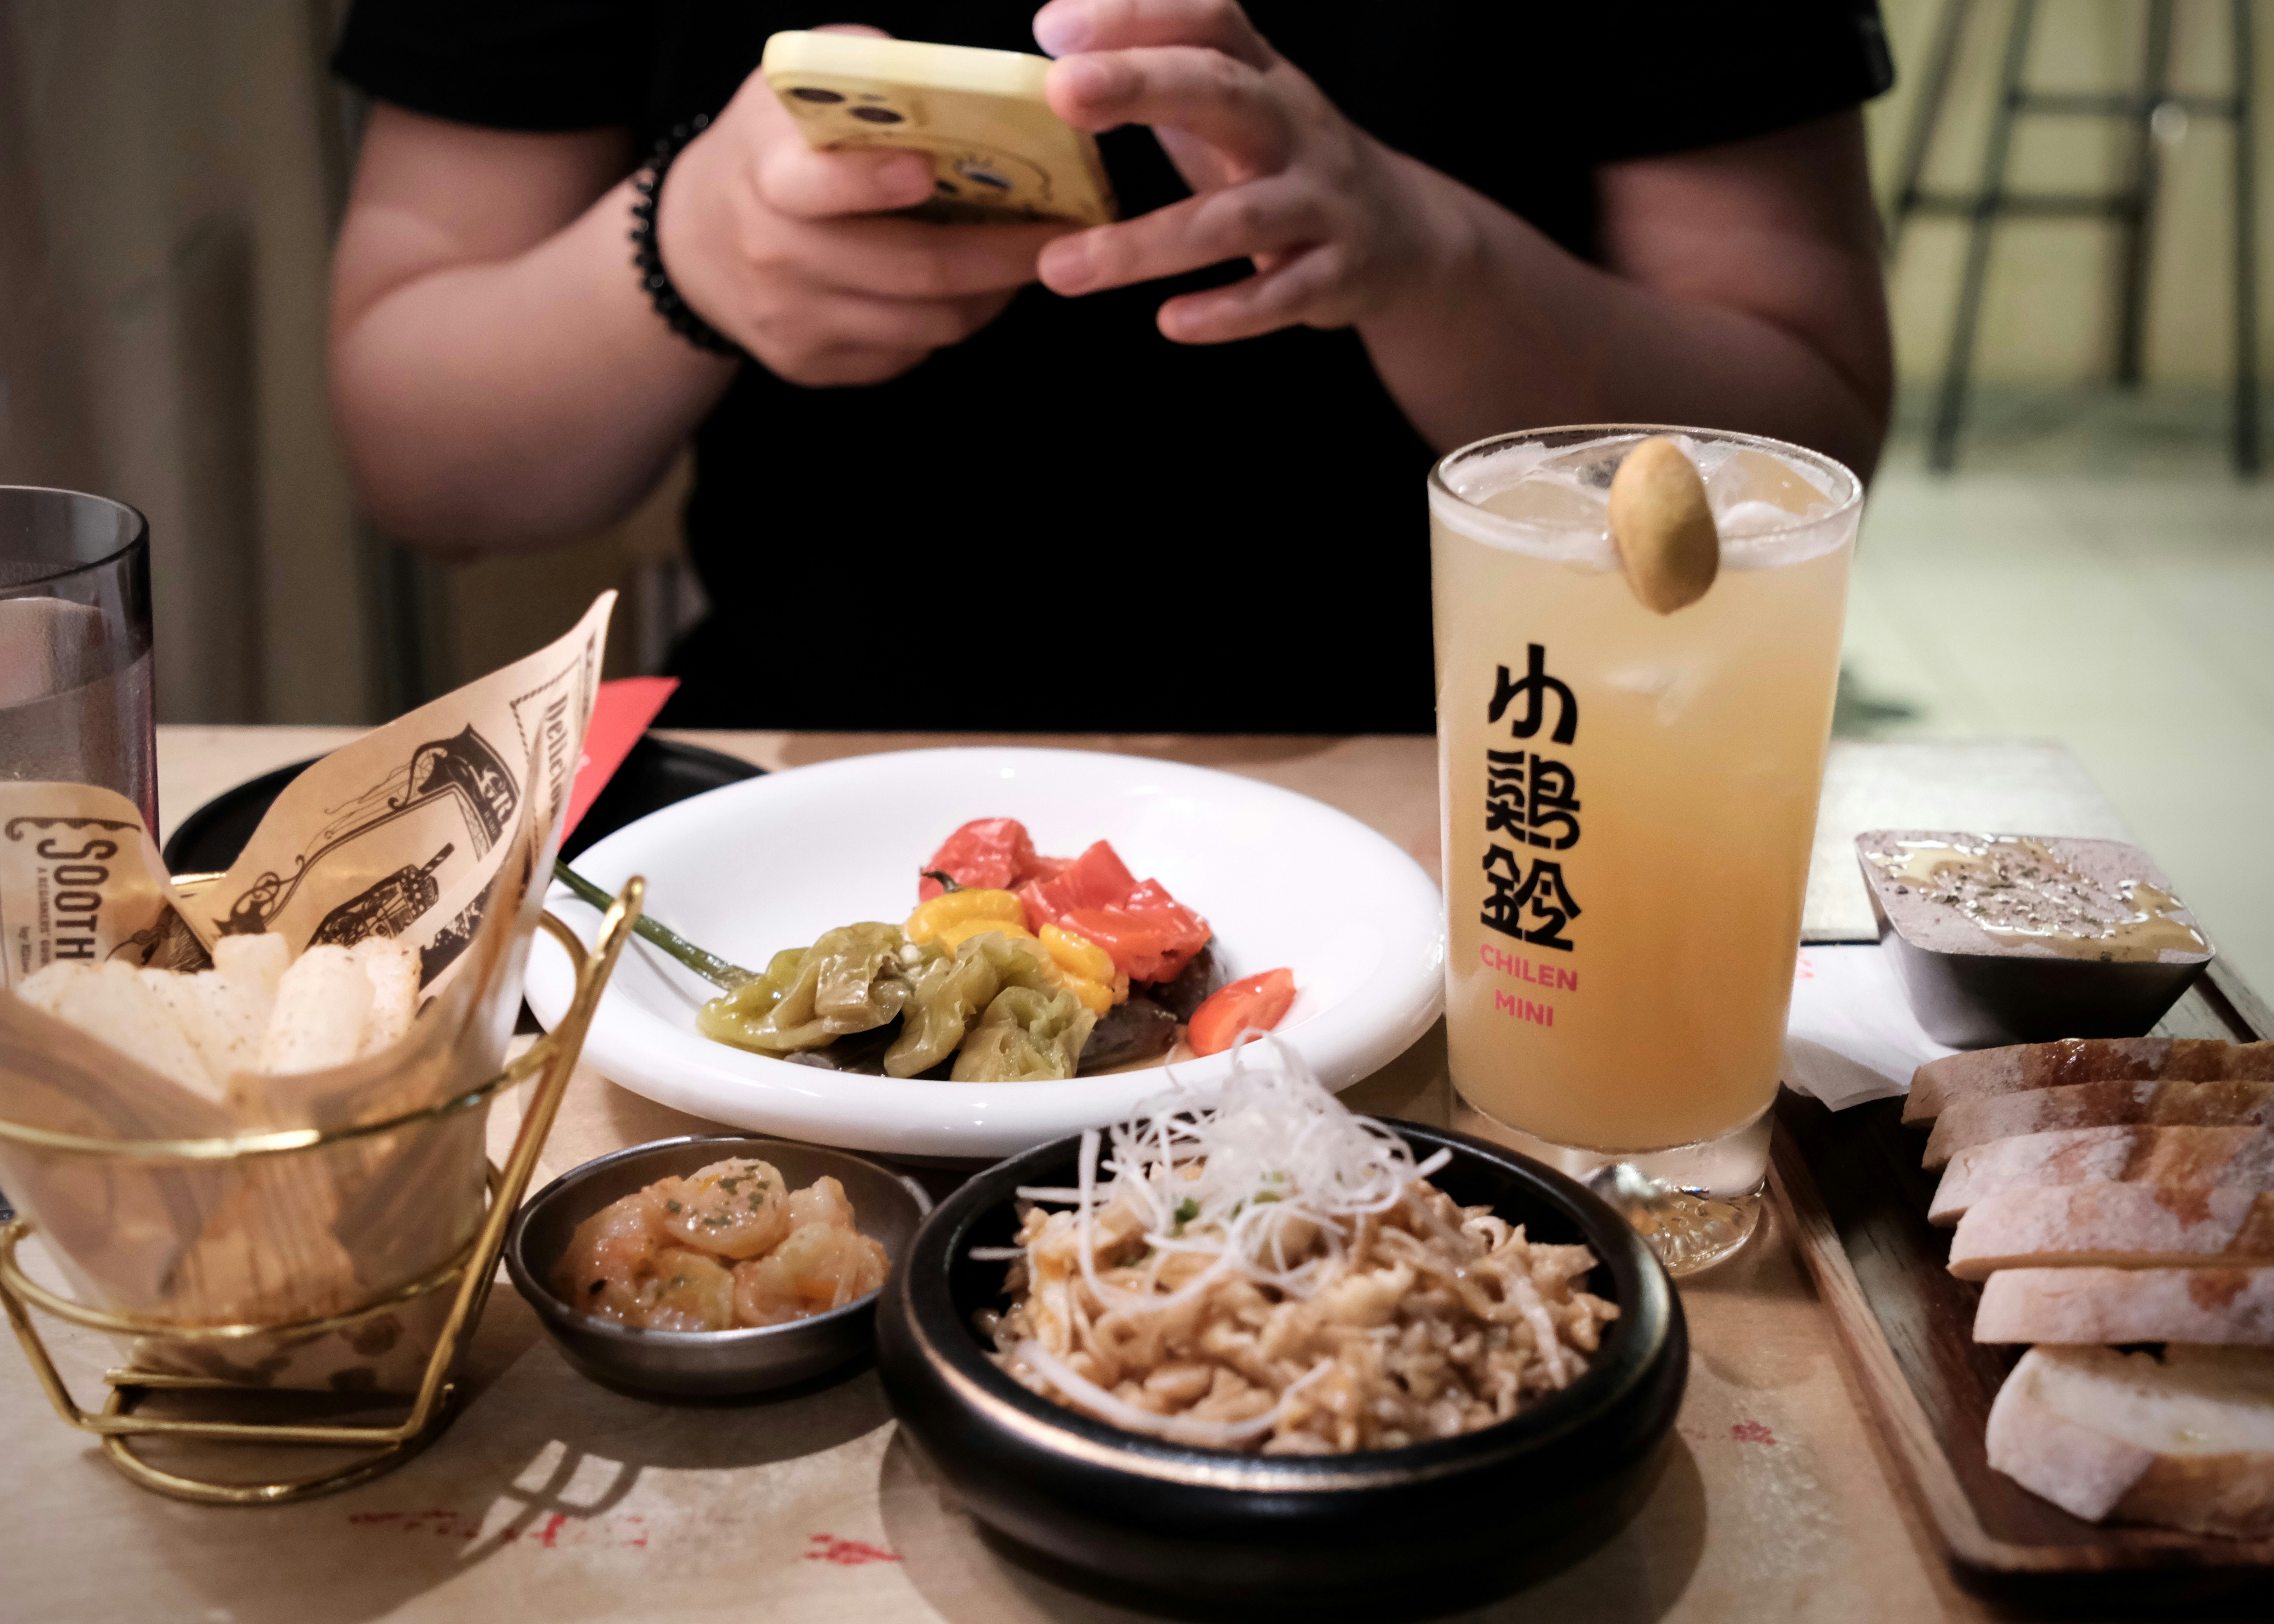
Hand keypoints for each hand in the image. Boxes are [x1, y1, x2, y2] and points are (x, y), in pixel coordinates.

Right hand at [656, 27, 1074, 385]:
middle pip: (911, 270)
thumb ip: (852, 71)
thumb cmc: (764, 157)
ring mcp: (797, 322)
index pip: (820, 187)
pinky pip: (908, 355)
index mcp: (767, 180)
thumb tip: (940, 77)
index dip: (875, 180)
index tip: (931, 170)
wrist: (693, 246)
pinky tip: (971, 293)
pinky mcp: (814, 367)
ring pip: (926, 324)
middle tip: (1061, 236)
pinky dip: (951, 324)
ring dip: (991, 296)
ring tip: (1026, 262)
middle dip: (1000, 256)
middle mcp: (779, 258)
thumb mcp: (782, 98)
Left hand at [1032, 0, 1461, 342]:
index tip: (1055, 26)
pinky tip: (1170, 321)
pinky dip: (1227, 312)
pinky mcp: (1338, 272)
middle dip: (1141, 85)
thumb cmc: (1282, 163)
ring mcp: (1321, 200)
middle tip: (1062, 91)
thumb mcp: (1231, 107)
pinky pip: (1282, 294)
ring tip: (1060, 268)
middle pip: (1222, 91)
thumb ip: (1156, 79)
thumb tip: (1055, 51)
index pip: (1208, 19)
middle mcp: (1295, 125)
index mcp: (1262, 75)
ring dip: (1145, 244)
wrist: (1404, 233)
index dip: (1137, 14)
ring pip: (1236, 216)